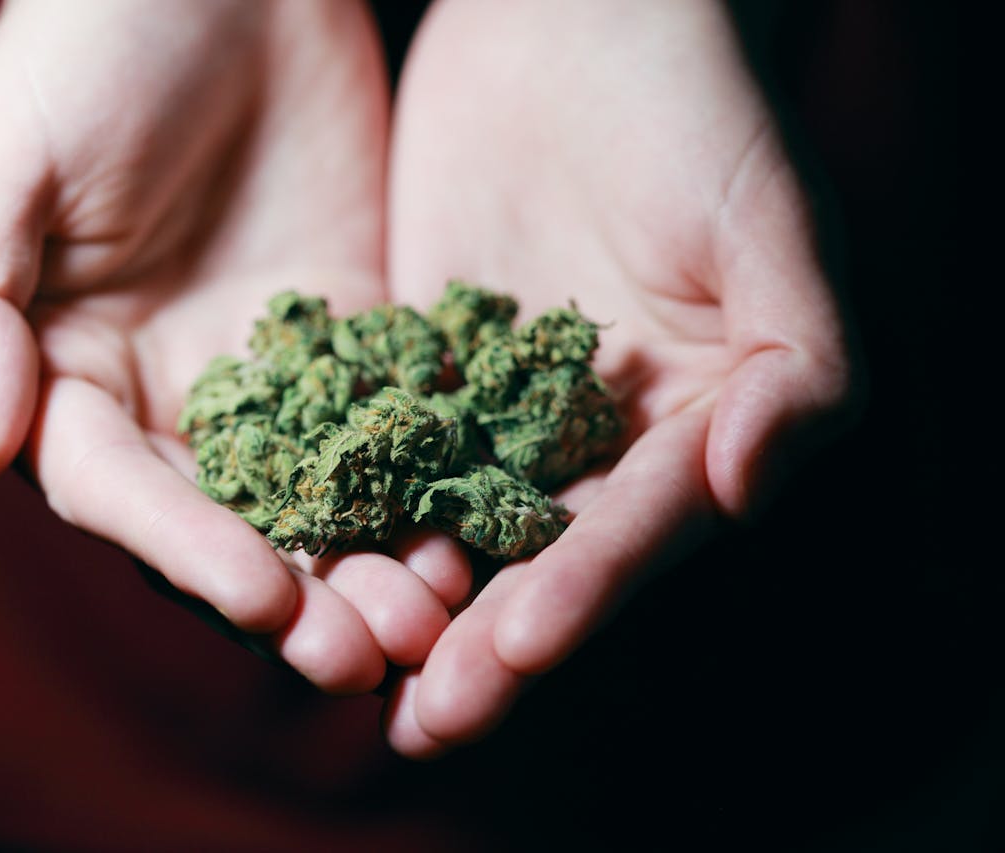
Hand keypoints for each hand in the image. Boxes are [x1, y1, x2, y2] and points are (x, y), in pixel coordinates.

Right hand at [0, 0, 451, 692]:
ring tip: (431, 621)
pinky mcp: (356, 346)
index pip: (119, 494)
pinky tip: (474, 532)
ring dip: (367, 569)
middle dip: (291, 598)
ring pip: (318, 504)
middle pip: (225, 527)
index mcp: (67, 378)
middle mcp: (167, 401)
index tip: (261, 599)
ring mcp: (270, 381)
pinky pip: (391, 435)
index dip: (185, 551)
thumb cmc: (85, 49)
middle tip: (362, 654)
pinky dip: (427, 490)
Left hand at [382, 0, 853, 755]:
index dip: (583, 595)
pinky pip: (374, 450)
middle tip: (422, 716)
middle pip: (536, 560)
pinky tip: (293, 559)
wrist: (573, 24)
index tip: (518, 648)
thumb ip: (798, 372)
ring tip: (345, 666)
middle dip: (482, 641)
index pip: (634, 534)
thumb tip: (748, 492)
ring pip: (447, 525)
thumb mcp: (773, 236)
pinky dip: (340, 507)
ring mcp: (498, 415)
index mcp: (689, 434)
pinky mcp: (415, 374)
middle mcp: (593, 445)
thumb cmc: (699, 115)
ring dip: (401, 600)